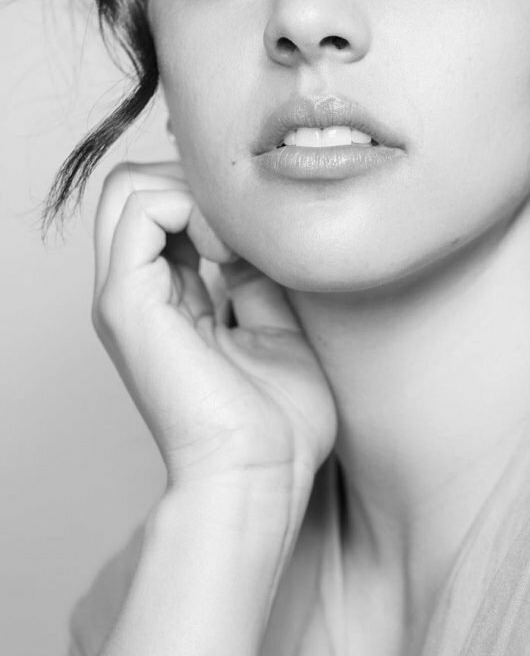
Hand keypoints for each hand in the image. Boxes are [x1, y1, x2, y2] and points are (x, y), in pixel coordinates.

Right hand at [92, 161, 336, 494]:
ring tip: (235, 241)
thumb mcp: (276, 328)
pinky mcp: (127, 303)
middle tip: (242, 227)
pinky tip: (228, 248)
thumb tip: (254, 239)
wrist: (263, 475)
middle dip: (195, 181)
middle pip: (134, 186)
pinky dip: (189, 207)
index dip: (211, 196)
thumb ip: (256, 280)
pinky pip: (138, 209)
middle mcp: (136, 293)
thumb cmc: (278, 422)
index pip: (162, 205)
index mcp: (166, 299)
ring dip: (193, 192)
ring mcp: (125, 297)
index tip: (258, 232)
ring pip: (128, 186)